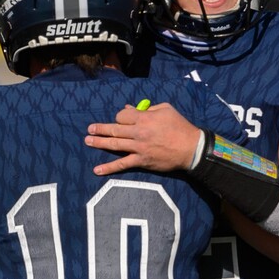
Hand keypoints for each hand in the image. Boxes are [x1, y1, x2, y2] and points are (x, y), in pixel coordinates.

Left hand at [85, 103, 201, 174]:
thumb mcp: (166, 109)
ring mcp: (139, 148)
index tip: (121, 119)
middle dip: (100, 128)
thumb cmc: (180, 126)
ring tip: (87, 141)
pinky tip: (97, 170)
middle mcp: (139, 132)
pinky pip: (122, 164)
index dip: (120, 116)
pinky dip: (109, 167)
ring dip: (99, 142)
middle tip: (90, 129)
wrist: (191, 148)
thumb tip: (130, 108)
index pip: (123, 115)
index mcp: (145, 118)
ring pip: (115, 145)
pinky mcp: (141, 161)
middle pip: (115, 129)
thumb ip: (148, 108)